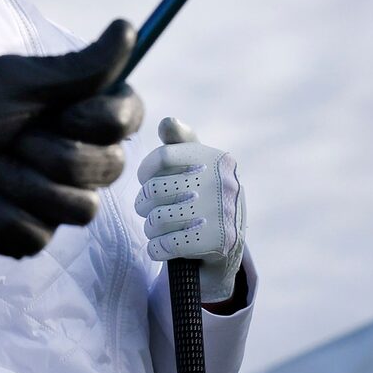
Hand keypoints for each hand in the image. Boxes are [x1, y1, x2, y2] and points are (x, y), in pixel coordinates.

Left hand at [0, 20, 144, 253]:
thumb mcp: (17, 82)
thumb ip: (79, 66)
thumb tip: (129, 27)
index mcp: (83, 113)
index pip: (131, 118)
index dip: (96, 121)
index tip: (57, 112)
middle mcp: (83, 156)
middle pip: (109, 167)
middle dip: (46, 154)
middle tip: (7, 140)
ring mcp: (61, 199)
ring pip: (79, 208)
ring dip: (18, 185)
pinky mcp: (35, 235)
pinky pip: (39, 235)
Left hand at [136, 118, 245, 304]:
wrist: (229, 250)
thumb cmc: (203, 200)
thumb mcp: (197, 168)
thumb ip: (179, 144)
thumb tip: (166, 123)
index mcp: (219, 160)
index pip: (165, 156)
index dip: (146, 170)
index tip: (145, 179)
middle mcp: (225, 183)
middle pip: (156, 189)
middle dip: (143, 204)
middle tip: (147, 211)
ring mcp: (223, 214)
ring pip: (157, 219)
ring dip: (150, 229)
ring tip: (155, 230)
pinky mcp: (218, 243)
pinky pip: (166, 245)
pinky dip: (156, 249)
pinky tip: (162, 248)